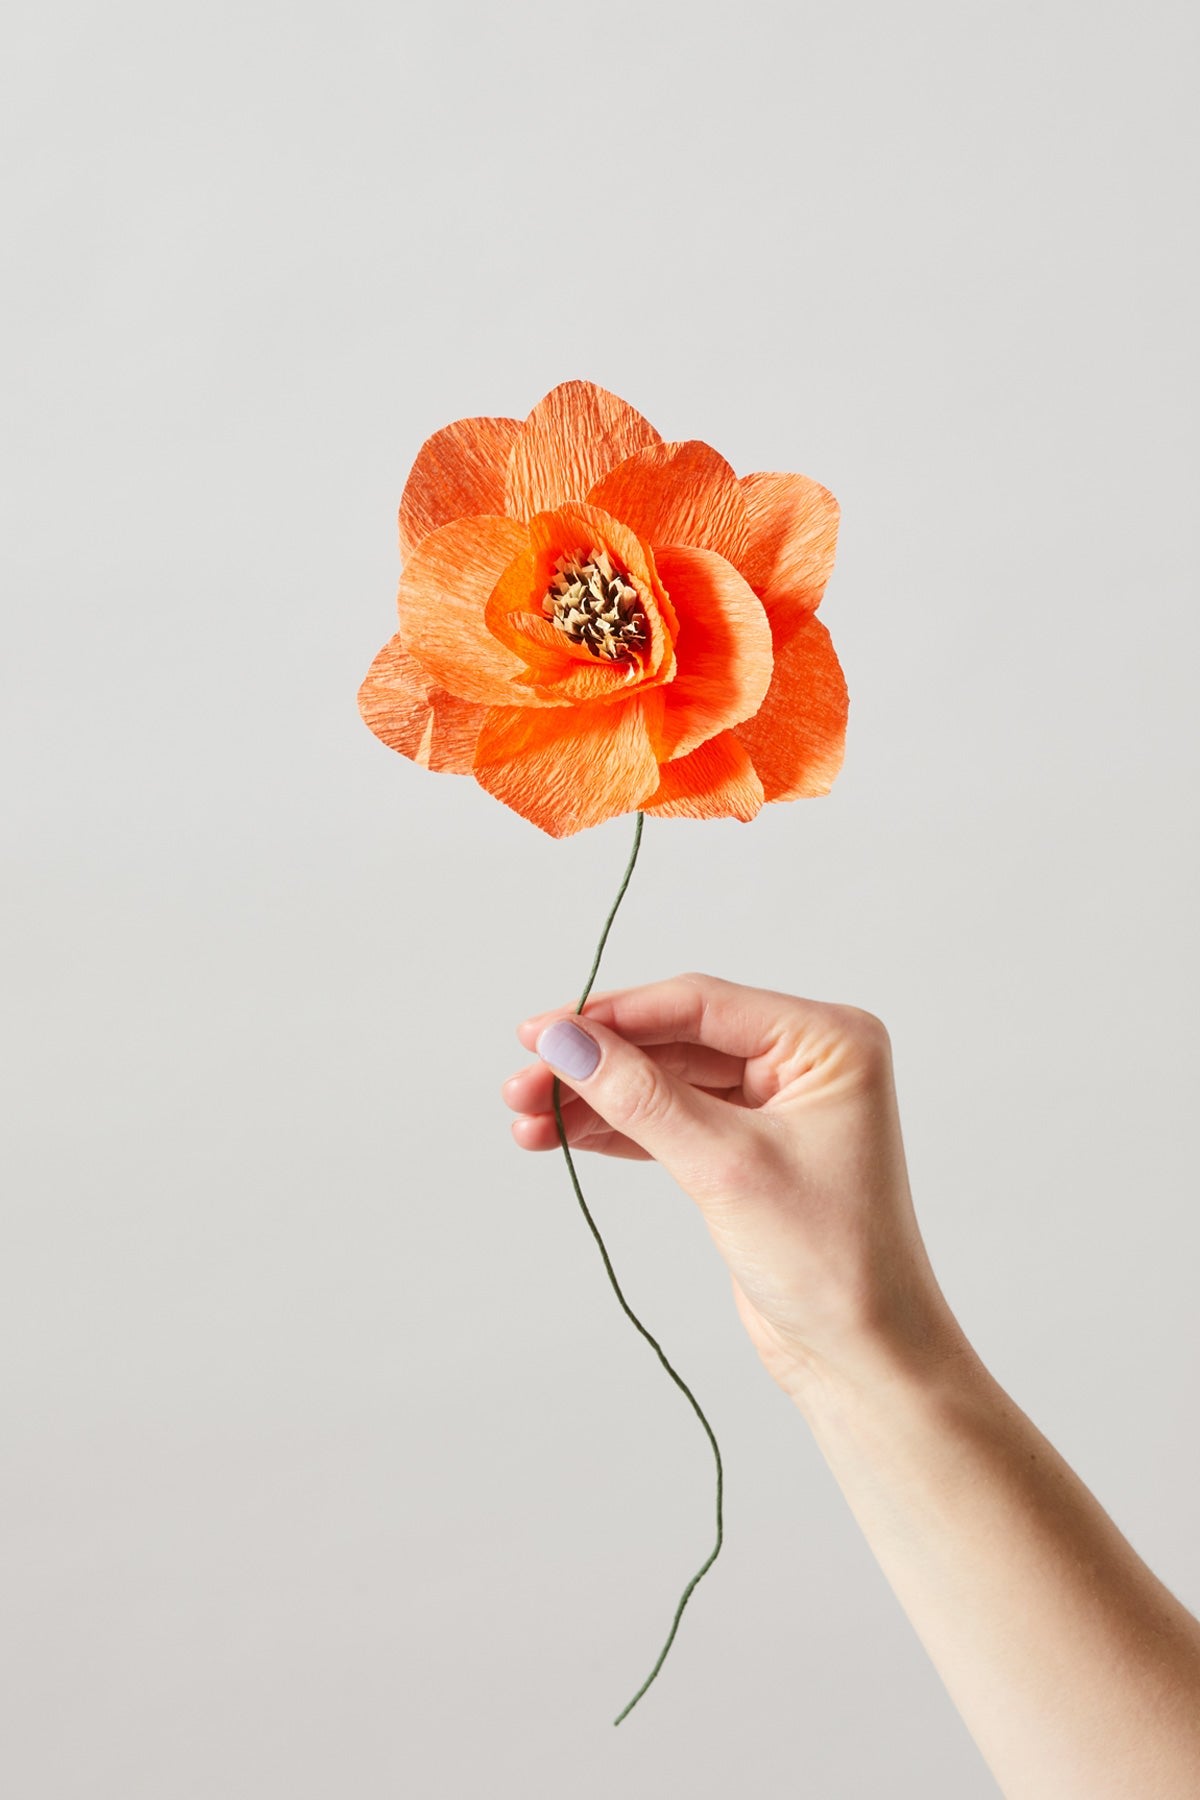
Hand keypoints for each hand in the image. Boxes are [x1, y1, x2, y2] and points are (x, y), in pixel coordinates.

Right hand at [503, 971, 966, 1400]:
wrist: (863, 1358)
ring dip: (597, 1098)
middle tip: (523, 1083)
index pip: (701, 1005)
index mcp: (828, 1040)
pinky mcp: (749, 1149)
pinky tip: (563, 1135)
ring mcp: (778, 1104)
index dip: (613, 1016)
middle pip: (676, 1039)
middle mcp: (806, 1060)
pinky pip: (672, 1119)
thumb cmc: (830, 1261)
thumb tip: (567, 1042)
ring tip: (527, 1117)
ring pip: (666, 1081)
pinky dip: (619, 1129)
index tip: (541, 1033)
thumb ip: (640, 1097)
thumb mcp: (724, 1167)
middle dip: (597, 1063)